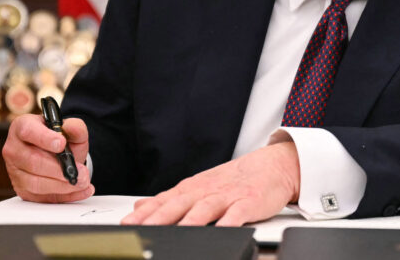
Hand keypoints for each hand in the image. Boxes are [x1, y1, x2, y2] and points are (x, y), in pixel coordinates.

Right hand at [2, 113, 93, 202]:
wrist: (56, 154)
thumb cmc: (59, 139)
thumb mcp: (70, 129)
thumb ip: (75, 127)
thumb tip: (70, 128)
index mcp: (22, 127)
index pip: (28, 131)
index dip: (44, 138)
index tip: (62, 144)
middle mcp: (14, 149)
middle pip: (33, 161)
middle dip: (59, 169)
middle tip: (80, 172)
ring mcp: (15, 171)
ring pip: (36, 183)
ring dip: (62, 185)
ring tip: (82, 182)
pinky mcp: (22, 189)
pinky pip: (41, 197)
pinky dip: (65, 196)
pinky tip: (80, 191)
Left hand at [122, 142, 299, 226]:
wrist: (272, 166)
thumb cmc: (235, 180)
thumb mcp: (199, 186)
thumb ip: (170, 199)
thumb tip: (139, 207)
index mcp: (192, 188)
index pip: (164, 201)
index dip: (144, 214)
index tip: (127, 225)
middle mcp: (206, 191)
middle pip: (179, 204)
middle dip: (158, 218)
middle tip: (141, 229)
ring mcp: (227, 196)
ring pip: (204, 208)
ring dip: (189, 221)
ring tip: (176, 233)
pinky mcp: (248, 202)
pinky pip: (237, 213)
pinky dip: (228, 222)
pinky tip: (221, 230)